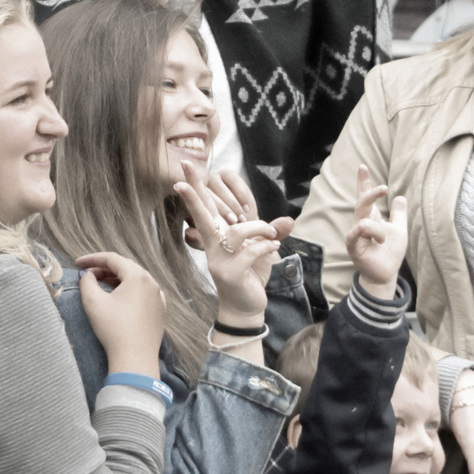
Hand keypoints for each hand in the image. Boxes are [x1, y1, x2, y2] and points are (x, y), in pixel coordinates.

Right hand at [77, 253, 165, 376]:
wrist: (135, 358)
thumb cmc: (113, 328)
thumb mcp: (93, 302)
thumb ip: (87, 282)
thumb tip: (87, 275)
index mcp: (137, 276)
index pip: (112, 259)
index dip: (92, 259)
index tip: (77, 264)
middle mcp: (151, 282)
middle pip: (125, 268)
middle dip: (104, 269)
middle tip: (87, 275)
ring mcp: (158, 297)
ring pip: (135, 280)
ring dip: (116, 280)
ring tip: (100, 285)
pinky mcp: (159, 311)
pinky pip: (143, 293)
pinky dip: (129, 291)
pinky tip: (120, 298)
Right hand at [175, 164, 288, 325]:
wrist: (247, 307)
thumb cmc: (250, 275)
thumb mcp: (261, 249)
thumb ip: (271, 232)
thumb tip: (290, 220)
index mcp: (218, 236)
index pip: (204, 208)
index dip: (194, 188)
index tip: (184, 167)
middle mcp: (213, 246)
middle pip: (202, 215)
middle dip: (194, 194)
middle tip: (183, 171)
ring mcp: (219, 260)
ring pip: (237, 232)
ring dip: (259, 229)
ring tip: (272, 234)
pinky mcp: (230, 274)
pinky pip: (250, 252)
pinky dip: (266, 247)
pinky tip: (274, 247)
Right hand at [345, 165, 406, 297]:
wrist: (386, 274)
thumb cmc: (390, 252)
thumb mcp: (400, 230)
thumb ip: (399, 214)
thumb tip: (400, 197)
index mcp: (371, 218)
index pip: (365, 197)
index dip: (363, 182)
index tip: (363, 166)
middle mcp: (361, 223)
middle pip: (361, 202)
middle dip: (371, 193)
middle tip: (384, 188)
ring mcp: (355, 235)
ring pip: (362, 219)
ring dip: (378, 228)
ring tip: (384, 240)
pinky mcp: (353, 246)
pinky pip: (356, 233)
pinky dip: (367, 232)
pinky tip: (377, 238)